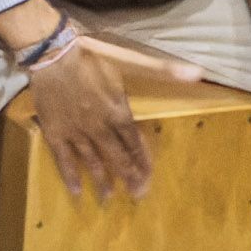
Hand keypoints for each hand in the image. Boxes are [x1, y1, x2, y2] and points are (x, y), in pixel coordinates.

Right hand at [24, 30, 203, 200]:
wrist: (52, 52)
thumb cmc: (90, 53)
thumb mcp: (129, 58)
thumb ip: (162, 69)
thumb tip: (197, 73)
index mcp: (118, 111)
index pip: (135, 142)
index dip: (143, 160)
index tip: (148, 177)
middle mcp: (100, 127)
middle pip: (117, 156)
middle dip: (128, 176)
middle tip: (136, 195)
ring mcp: (76, 132)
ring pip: (92, 160)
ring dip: (101, 180)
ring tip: (108, 198)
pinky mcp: (55, 132)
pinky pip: (63, 158)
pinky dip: (70, 175)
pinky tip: (75, 191)